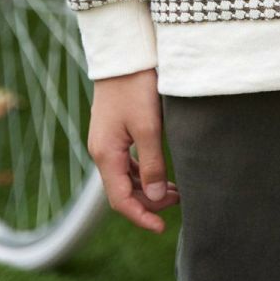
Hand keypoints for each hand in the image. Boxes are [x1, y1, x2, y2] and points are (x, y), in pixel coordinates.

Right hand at [87, 67, 180, 231]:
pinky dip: (143, 171)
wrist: (123, 53)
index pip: (120, 199)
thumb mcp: (148, 125)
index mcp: (105, 154)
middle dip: (148, 201)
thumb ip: (151, 163)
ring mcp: (106, 141)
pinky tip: (160, 170)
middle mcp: (101, 151)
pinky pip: (126, 161)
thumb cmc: (136, 86)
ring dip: (147, 187)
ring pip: (125, 176)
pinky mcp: (114, 130)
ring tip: (175, 188)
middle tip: (178, 199)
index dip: (141, 216)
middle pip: (122, 190)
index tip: (162, 228)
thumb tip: (155, 195)